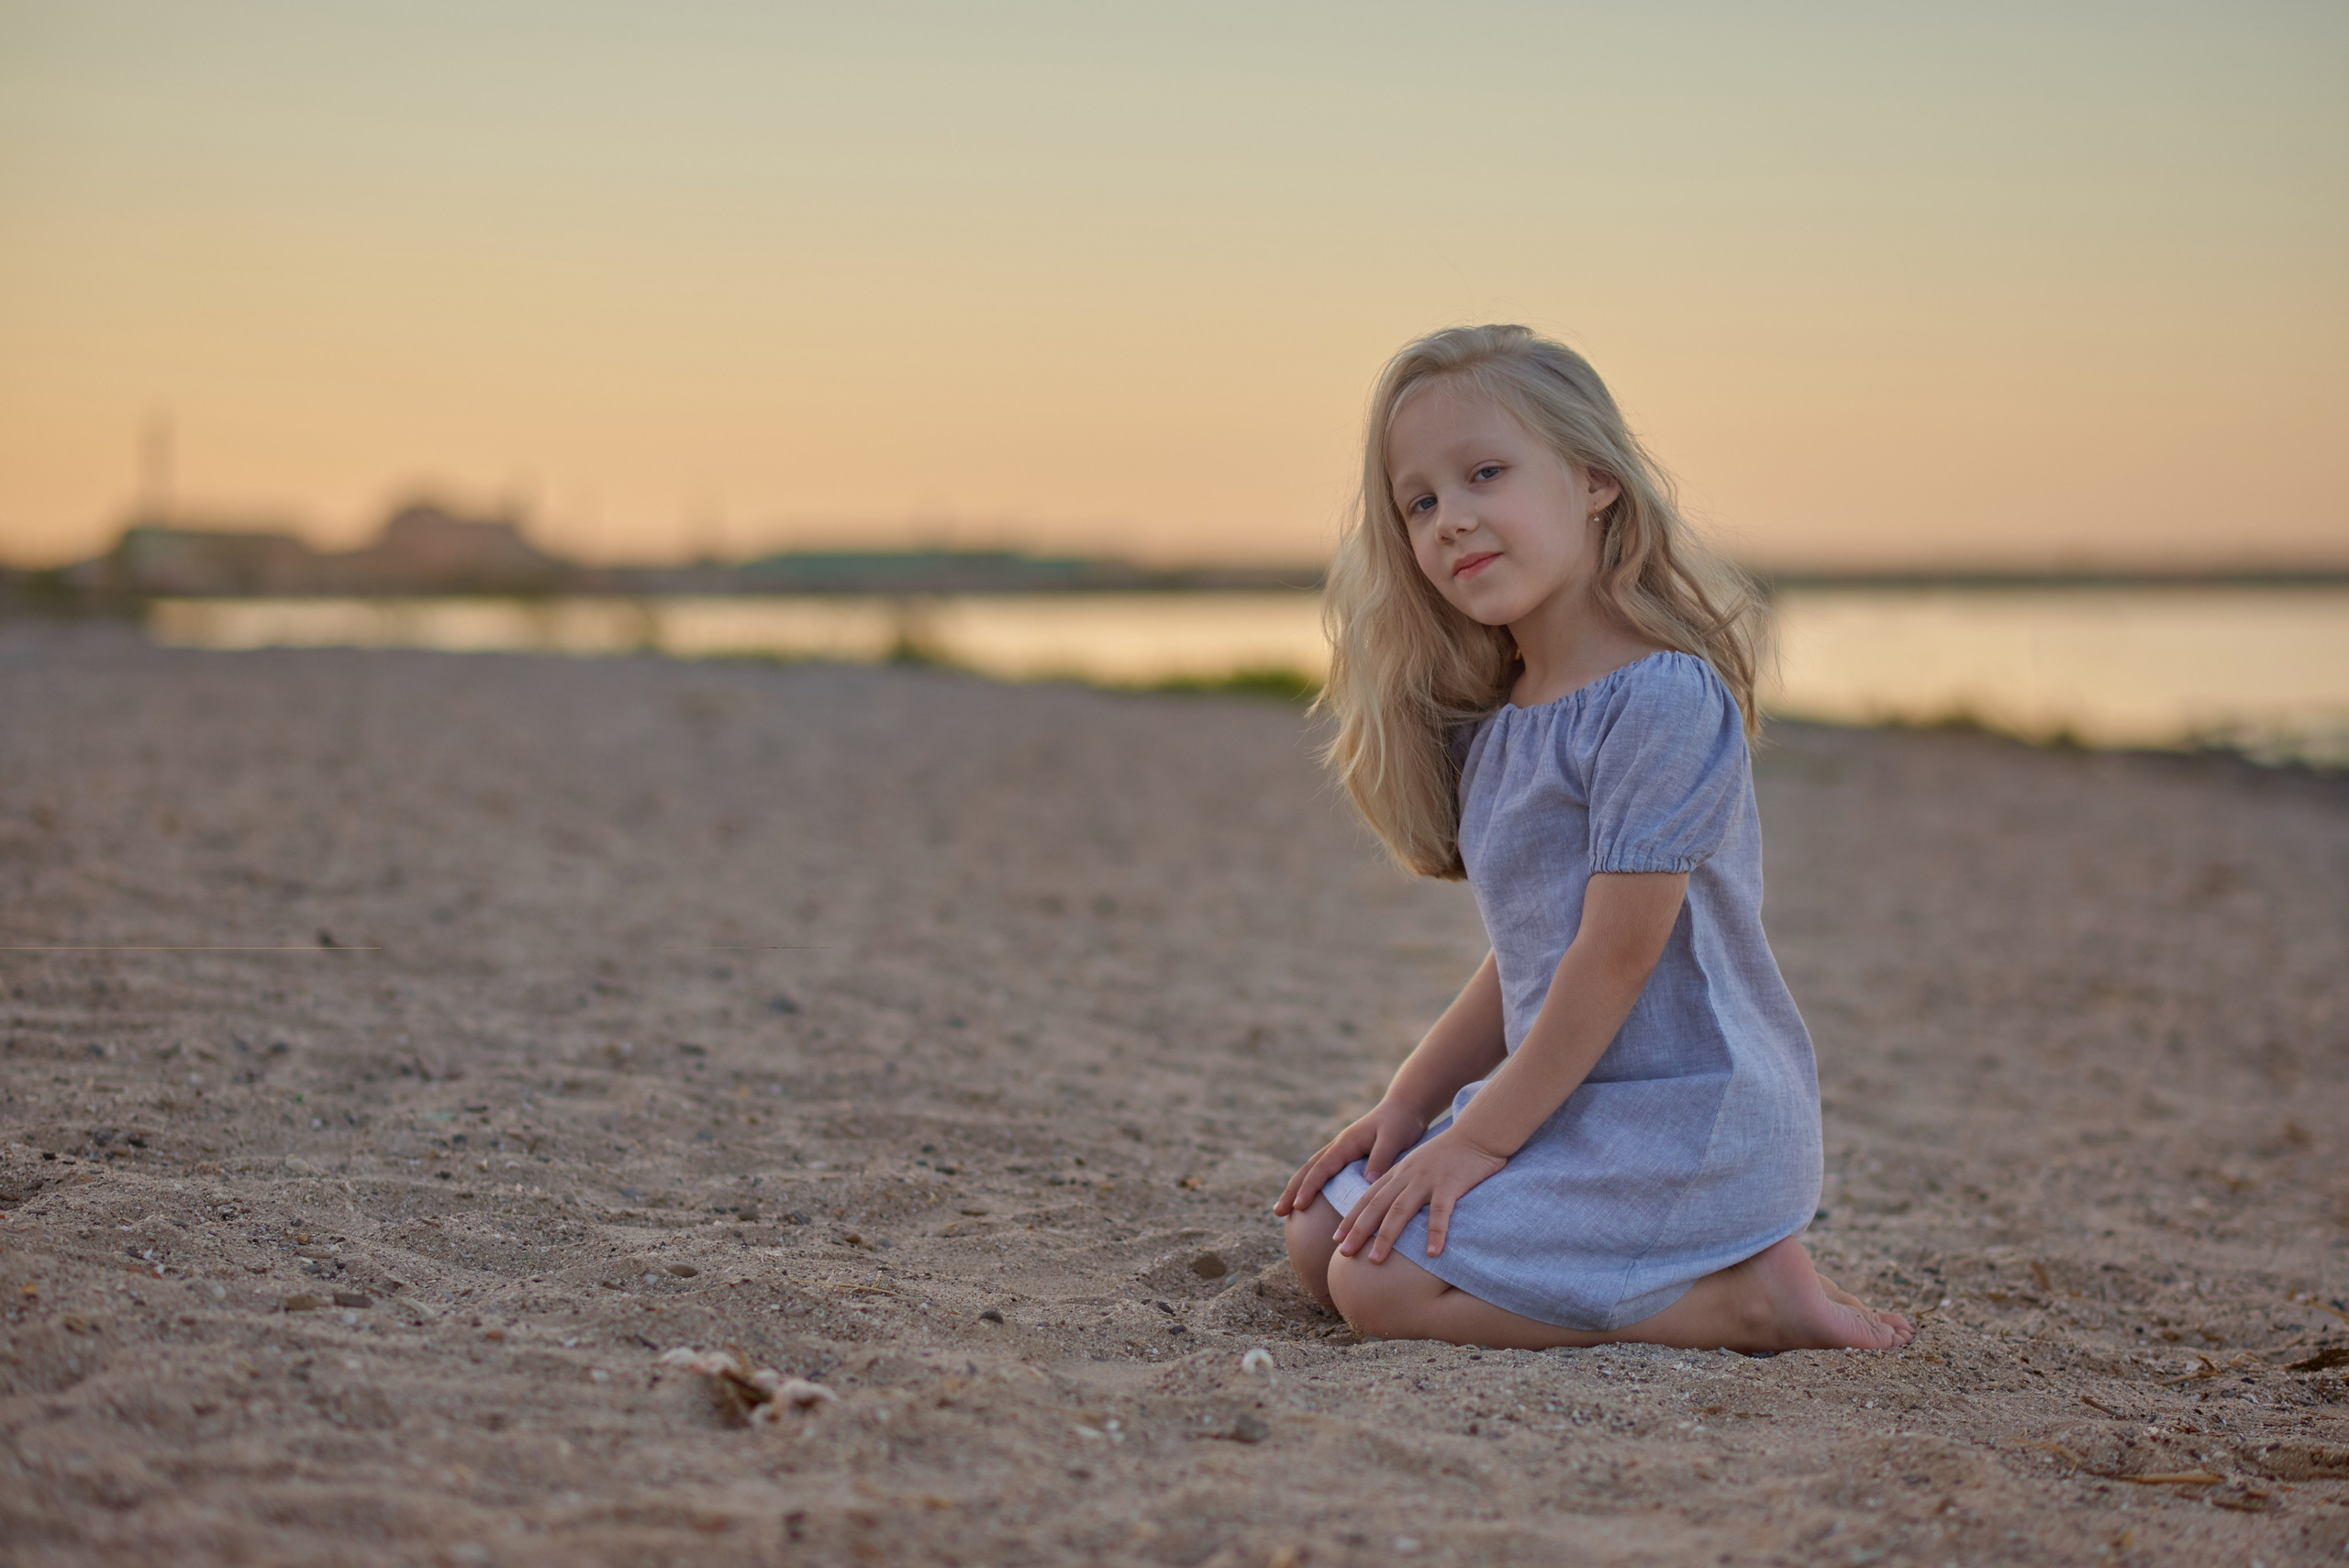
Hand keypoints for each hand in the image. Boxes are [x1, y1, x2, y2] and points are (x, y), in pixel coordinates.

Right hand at [1272, 1100, 1427, 1217]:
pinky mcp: (1347, 1156)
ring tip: (1283, 1209)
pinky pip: (1324, 1172)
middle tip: (1277, 1211)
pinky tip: (1309, 1199)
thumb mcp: (1394, 1138)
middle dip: (1292, 1190)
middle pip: (1308, 1169)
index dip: (1309, 1187)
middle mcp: (1338, 1146)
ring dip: (1297, 1188)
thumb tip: (1367, 1182)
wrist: (1404, 1107)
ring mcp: (1341, 1151)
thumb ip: (1381, 1158)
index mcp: (1346, 1143)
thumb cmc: (1401, 1122)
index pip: (1322, 1168)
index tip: (1298, 1206)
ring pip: (1313, 1170)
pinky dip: (1312, 1185)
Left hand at [1332, 1126, 1507, 1261]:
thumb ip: (1404, 1183)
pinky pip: (1440, 1212)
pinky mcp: (1449, 1184)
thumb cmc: (1449, 1154)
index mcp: (1398, 1173)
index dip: (1351, 1218)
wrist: (1476, 1133)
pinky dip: (1435, 1232)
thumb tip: (1391, 1209)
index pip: (1368, 1198)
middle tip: (1343, 1253)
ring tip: (1375, 1260)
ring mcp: (1426, 1180)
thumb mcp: (1419, 1165)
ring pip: (1400, 1210)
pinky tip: (1431, 1253)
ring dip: (1386, 1236)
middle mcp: (1406, 1176)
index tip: (1337, 1239)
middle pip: (1376, 1205)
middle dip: (1358, 1230)